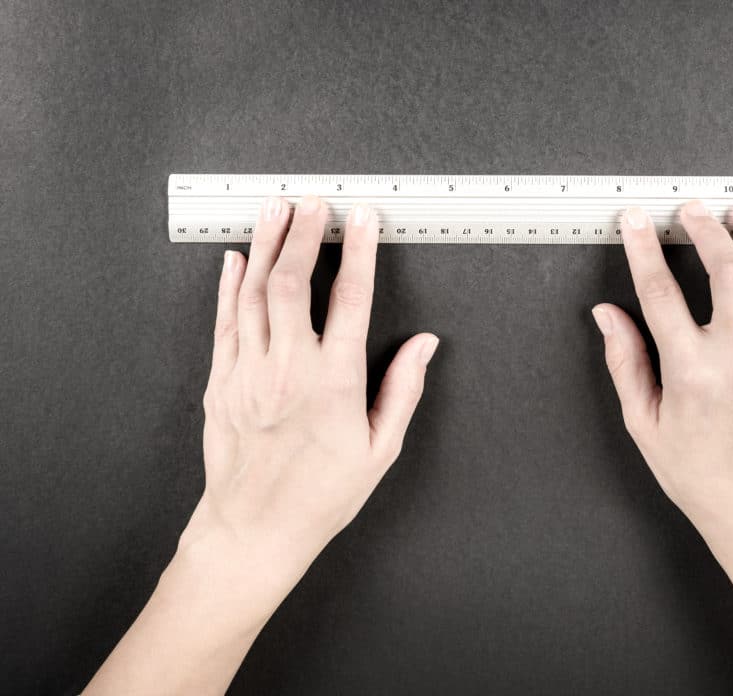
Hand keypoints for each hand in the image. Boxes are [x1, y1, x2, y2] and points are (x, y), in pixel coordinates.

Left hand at [84, 194, 437, 695]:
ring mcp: (249, 372)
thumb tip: (424, 346)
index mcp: (334, 382)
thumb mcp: (380, 450)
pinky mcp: (223, 382)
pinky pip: (225, 321)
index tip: (363, 220)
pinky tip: (236, 260)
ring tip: (276, 211)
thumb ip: (403, 390)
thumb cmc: (319, 496)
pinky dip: (229, 286)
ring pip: (253, 293)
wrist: (254, 530)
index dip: (358, 252)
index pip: (349, 299)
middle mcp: (288, 368)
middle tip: (314, 202)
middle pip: (292, 282)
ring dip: (266, 246)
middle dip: (304, 234)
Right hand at [592, 200, 732, 543]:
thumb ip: (625, 364)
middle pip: (728, 271)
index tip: (636, 222)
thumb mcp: (645, 425)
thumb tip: (606, 316)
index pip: (660, 293)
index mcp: (691, 374)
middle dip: (707, 229)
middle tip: (693, 211)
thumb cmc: (701, 475)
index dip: (643, 249)